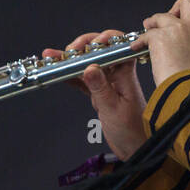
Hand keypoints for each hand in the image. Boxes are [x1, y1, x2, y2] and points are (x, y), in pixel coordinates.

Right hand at [44, 29, 147, 160]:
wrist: (136, 149)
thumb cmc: (133, 131)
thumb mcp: (113, 109)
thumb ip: (100, 88)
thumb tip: (89, 68)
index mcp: (127, 75)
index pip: (117, 47)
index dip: (103, 39)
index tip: (88, 44)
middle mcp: (118, 76)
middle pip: (100, 52)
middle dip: (83, 47)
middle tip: (67, 51)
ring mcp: (108, 84)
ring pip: (88, 65)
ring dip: (71, 61)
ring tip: (53, 56)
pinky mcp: (100, 94)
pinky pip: (83, 81)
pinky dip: (71, 77)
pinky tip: (58, 73)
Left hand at [143, 0, 189, 86]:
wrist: (189, 91)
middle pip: (187, 0)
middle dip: (178, 7)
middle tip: (174, 16)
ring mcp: (176, 29)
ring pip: (162, 16)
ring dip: (155, 22)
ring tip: (150, 27)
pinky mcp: (159, 37)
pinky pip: (147, 33)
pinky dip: (141, 40)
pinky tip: (138, 46)